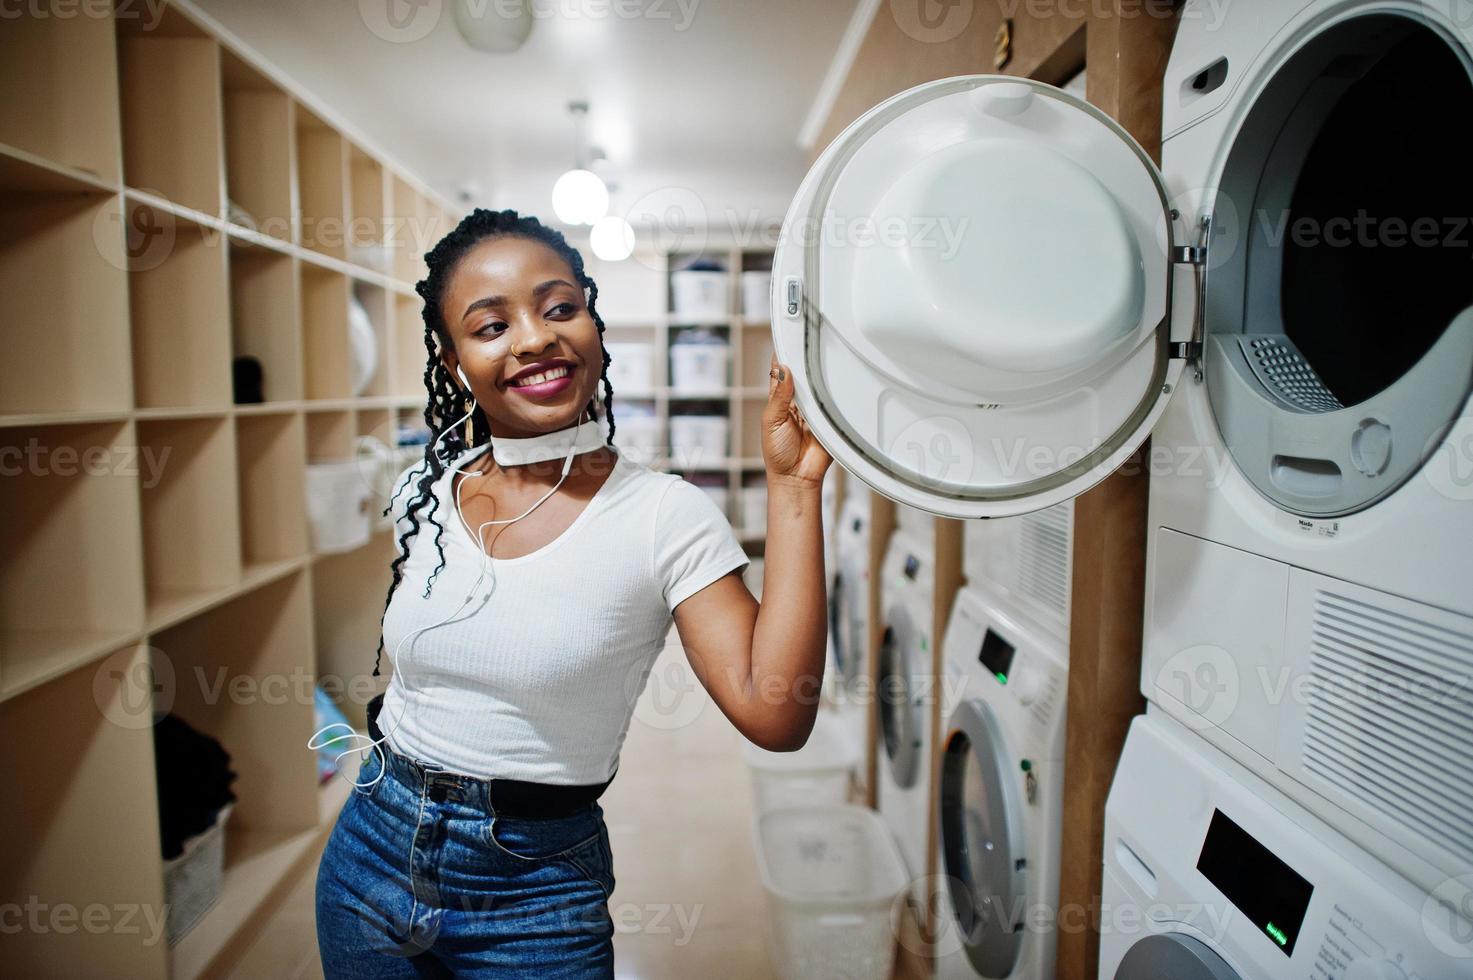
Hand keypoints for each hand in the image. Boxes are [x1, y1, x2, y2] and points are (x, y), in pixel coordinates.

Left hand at [762, 353, 831, 488]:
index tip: (788, 337)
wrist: (797, 477)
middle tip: (810, 346)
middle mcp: (799, 401)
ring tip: (823, 363)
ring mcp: (817, 409)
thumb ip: (778, 396)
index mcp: (780, 399)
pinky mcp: (831, 419)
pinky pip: (836, 402)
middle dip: (806, 361)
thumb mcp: (771, 421)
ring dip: (822, 375)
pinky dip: (837, 393)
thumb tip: (783, 370)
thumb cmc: (778, 453)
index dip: (784, 355)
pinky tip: (836, 384)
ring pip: (821, 384)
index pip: (782, 371)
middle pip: (804, 373)